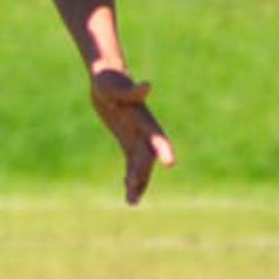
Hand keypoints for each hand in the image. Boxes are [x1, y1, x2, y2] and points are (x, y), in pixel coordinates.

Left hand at [89, 67, 174, 205]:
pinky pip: (131, 161)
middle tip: (134, 197)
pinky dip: (131, 174)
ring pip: (140, 163)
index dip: (163, 149)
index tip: (171, 163)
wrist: (107, 75)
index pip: (156, 135)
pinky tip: (128, 190)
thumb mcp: (114, 85)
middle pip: (147, 156)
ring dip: (138, 181)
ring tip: (131, 202)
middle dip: (143, 176)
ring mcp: (136, 135)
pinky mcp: (127, 139)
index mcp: (142, 116)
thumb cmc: (109, 78)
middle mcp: (143, 129)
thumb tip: (148, 86)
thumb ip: (131, 90)